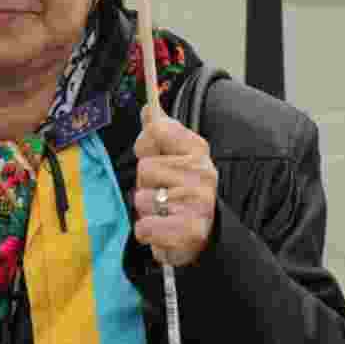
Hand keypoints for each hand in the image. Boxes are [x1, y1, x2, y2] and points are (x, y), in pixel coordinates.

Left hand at [133, 103, 217, 266]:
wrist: (203, 235)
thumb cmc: (181, 191)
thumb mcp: (175, 158)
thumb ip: (160, 133)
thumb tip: (148, 108)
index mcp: (198, 150)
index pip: (157, 130)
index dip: (145, 145)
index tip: (154, 156)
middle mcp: (202, 173)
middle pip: (144, 168)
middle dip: (146, 184)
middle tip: (164, 193)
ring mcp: (198, 202)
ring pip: (141, 198)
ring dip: (147, 210)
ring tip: (165, 212)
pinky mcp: (189, 231)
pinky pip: (144, 227)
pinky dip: (148, 232)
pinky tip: (163, 229)